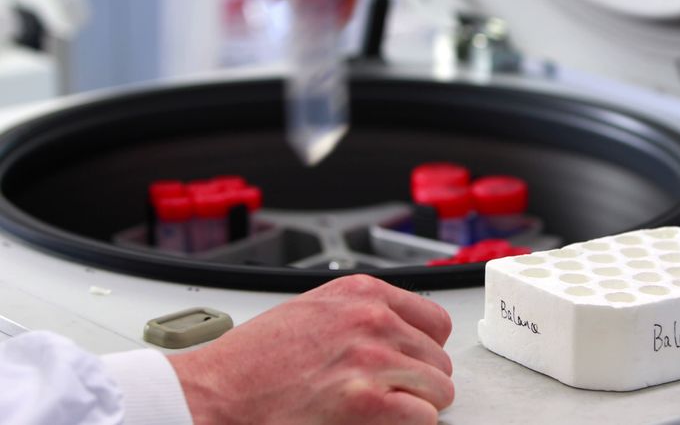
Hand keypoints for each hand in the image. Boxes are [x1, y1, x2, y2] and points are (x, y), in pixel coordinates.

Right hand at [168, 275, 453, 424]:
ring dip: (416, 406)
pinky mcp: (367, 401)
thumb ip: (361, 316)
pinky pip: (424, 417)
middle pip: (437, 359)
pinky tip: (380, 423)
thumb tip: (399, 335)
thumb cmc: (253, 361)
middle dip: (418, 381)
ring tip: (382, 410)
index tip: (413, 363)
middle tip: (389, 395)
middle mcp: (372, 320)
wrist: (216, 393)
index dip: (424, 349)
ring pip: (437, 389)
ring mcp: (372, 359)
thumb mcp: (315, 312)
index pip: (435, 321)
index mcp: (361, 293)